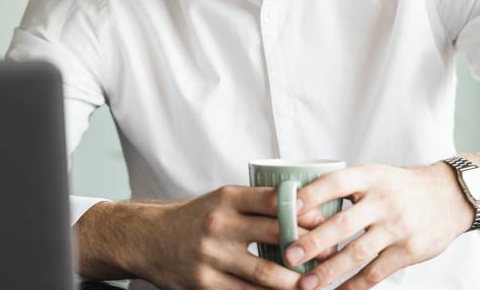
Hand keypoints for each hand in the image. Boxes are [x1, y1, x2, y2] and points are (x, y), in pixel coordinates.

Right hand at [134, 185, 325, 289]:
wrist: (150, 239)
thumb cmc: (196, 217)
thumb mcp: (222, 199)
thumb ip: (255, 204)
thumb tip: (303, 211)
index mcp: (227, 197)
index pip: (272, 200)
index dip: (302, 211)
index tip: (324, 220)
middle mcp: (219, 224)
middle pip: (274, 236)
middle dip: (306, 248)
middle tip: (329, 255)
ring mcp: (212, 256)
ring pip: (264, 273)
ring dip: (294, 281)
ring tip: (315, 284)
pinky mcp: (205, 284)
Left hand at [283, 162, 473, 288]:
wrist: (447, 196)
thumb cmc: (400, 186)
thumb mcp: (375, 174)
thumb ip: (346, 186)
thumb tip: (301, 199)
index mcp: (370, 177)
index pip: (336, 182)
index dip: (312, 194)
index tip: (288, 208)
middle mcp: (383, 201)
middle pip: (343, 223)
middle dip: (313, 242)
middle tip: (288, 255)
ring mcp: (396, 227)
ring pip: (357, 254)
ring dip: (329, 271)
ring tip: (306, 284)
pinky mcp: (408, 251)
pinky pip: (376, 273)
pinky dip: (354, 286)